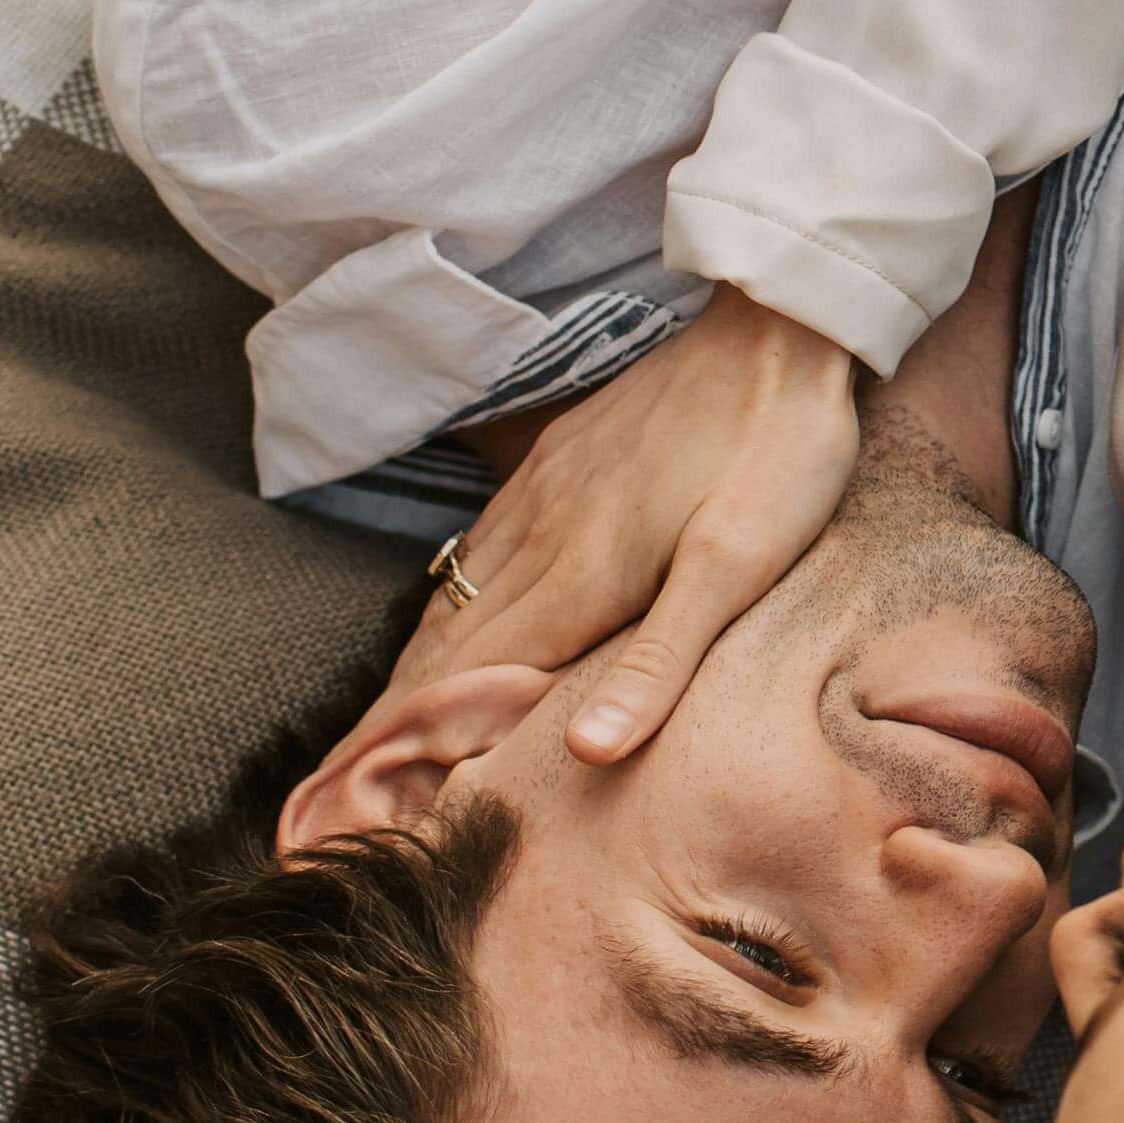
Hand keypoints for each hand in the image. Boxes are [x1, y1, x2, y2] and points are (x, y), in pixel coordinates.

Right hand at [399, 290, 864, 760]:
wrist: (775, 333)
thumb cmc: (773, 457)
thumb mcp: (737, 569)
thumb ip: (658, 664)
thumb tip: (586, 752)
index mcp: (581, 578)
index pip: (473, 676)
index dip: (415, 735)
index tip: (356, 789)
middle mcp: (543, 537)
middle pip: (451, 643)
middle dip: (399, 712)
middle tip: (349, 776)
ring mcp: (546, 493)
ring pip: (459, 593)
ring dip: (420, 659)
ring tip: (387, 718)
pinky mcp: (560, 461)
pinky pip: (481, 544)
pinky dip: (451, 596)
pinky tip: (450, 613)